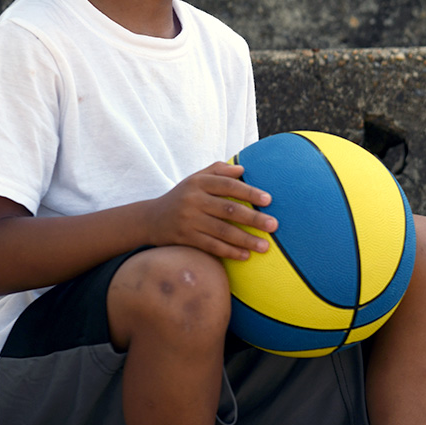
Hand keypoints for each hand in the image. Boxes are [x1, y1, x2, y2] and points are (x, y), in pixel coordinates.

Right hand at [145, 162, 277, 259]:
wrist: (151, 219)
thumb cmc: (183, 196)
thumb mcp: (195, 179)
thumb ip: (218, 171)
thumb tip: (243, 169)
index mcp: (198, 183)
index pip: (228, 185)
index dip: (249, 192)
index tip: (268, 200)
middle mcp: (193, 200)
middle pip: (229, 210)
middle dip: (253, 218)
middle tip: (274, 225)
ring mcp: (189, 220)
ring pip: (222, 231)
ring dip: (246, 239)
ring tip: (265, 246)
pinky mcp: (185, 238)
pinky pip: (211, 246)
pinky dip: (229, 252)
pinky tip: (246, 256)